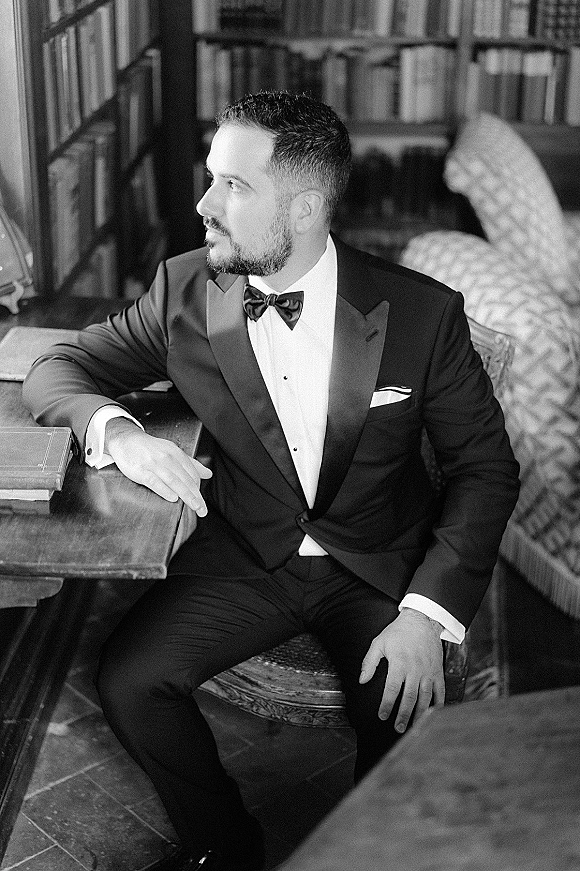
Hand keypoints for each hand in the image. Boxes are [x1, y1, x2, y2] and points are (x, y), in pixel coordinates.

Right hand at [105, 418, 212, 516]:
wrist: (126, 440)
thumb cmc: (151, 448)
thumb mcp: (173, 451)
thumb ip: (191, 464)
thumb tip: (208, 474)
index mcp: (176, 453)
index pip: (192, 473)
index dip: (199, 489)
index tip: (202, 503)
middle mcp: (167, 458)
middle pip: (185, 479)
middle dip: (196, 496)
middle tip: (202, 510)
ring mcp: (153, 464)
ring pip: (173, 481)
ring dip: (186, 495)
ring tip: (194, 506)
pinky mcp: (140, 470)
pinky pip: (154, 481)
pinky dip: (164, 490)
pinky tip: (173, 498)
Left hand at [359, 608, 444, 732]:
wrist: (422, 621)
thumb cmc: (398, 633)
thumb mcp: (379, 643)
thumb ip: (369, 662)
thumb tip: (362, 681)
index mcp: (399, 664)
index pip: (392, 690)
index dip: (386, 705)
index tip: (381, 716)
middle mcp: (415, 670)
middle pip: (409, 698)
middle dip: (403, 715)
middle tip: (398, 728)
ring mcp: (428, 672)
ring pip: (425, 698)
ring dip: (419, 714)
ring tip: (414, 727)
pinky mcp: (438, 672)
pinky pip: (440, 691)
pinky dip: (438, 704)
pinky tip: (433, 714)